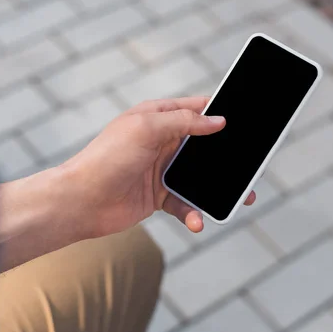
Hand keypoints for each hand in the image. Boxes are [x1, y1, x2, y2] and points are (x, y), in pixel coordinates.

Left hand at [63, 97, 254, 236]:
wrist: (80, 201)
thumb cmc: (107, 158)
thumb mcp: (146, 129)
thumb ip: (184, 122)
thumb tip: (218, 120)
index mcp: (157, 118)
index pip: (195, 109)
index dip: (220, 113)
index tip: (247, 119)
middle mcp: (161, 142)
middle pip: (203, 146)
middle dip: (227, 157)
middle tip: (252, 166)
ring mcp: (160, 169)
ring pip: (199, 177)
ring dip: (218, 189)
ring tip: (241, 200)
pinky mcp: (158, 196)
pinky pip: (184, 203)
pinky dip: (193, 213)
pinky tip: (196, 222)